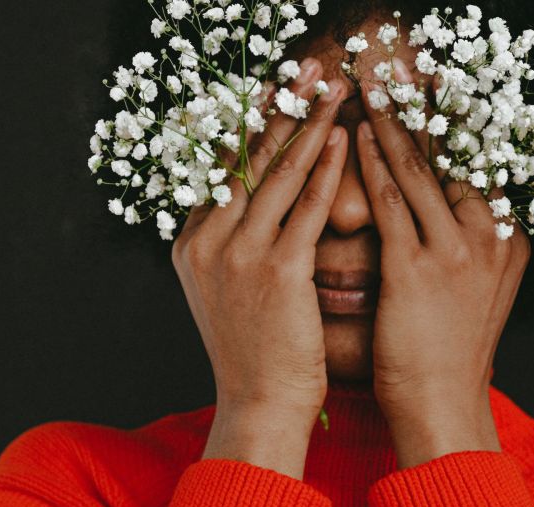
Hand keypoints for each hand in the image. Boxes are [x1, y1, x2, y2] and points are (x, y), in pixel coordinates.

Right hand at [171, 58, 346, 477]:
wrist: (258, 404)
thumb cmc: (254, 353)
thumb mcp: (228, 292)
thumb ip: (232, 247)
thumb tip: (260, 209)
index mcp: (191, 245)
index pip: (221, 171)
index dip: (252, 129)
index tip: (275, 96)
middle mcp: (206, 241)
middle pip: (245, 160)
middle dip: (277, 112)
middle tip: (303, 73)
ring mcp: (238, 254)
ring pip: (277, 174)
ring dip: (307, 126)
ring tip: (328, 91)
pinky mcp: (277, 270)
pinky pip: (307, 208)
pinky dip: (326, 170)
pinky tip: (342, 139)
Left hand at [356, 60, 530, 468]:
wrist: (443, 404)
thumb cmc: (449, 350)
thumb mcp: (474, 290)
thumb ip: (469, 245)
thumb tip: (444, 208)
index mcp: (509, 241)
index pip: (476, 169)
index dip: (448, 130)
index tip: (427, 98)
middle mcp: (492, 238)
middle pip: (451, 160)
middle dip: (419, 116)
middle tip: (395, 80)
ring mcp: (459, 251)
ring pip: (420, 172)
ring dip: (392, 128)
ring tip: (370, 94)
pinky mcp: (419, 269)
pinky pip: (391, 204)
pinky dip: (373, 168)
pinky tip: (358, 140)